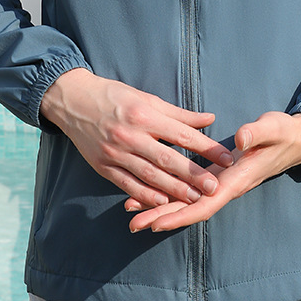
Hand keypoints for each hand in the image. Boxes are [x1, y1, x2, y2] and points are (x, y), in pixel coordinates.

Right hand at [40, 67, 234, 208]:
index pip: (183, 135)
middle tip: (215, 187)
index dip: (207, 148)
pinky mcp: (104, 166)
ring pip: (150, 175)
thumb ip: (179, 114)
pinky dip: (145, 195)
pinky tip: (162, 202)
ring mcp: (116, 152)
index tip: (227, 158)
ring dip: (174, 189)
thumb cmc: (115, 97)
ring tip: (195, 199)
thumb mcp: (147, 98)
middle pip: (168, 158)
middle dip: (194, 175)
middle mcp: (131, 134)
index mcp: (144, 114)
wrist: (73, 101)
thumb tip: (209, 119)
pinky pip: (128, 184)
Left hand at [126, 111, 300, 232]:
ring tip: (133, 213)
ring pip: (187, 202)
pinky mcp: (216, 176)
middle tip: (133, 224)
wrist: (295, 140)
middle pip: (190, 209)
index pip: (205, 204)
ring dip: (161, 208)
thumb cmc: (283, 133)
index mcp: (237, 179)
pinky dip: (170, 194)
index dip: (181, 214)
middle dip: (162, 217)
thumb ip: (255, 133)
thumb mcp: (271, 128)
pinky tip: (149, 193)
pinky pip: (190, 190)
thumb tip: (239, 139)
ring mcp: (221, 183)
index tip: (157, 223)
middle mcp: (226, 186)